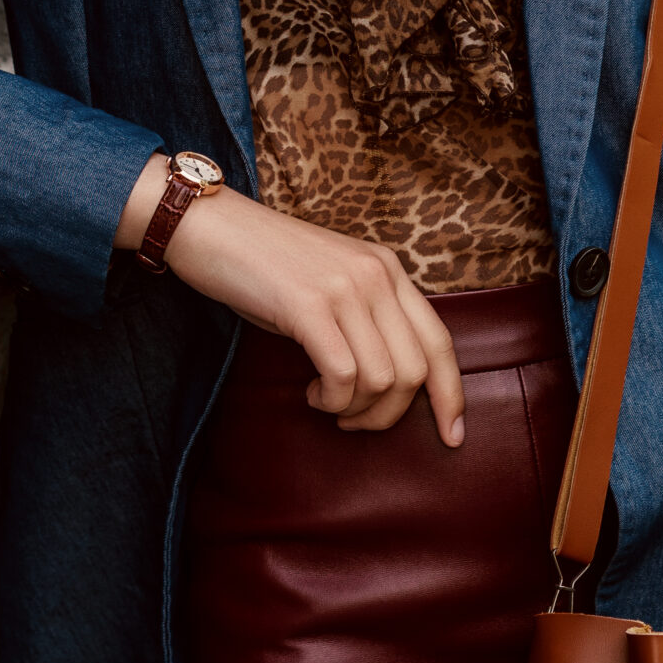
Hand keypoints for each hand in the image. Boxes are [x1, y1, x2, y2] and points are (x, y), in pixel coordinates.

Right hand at [115, 158, 465, 446]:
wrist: (210, 226)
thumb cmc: (263, 265)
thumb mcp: (331, 282)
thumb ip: (365, 316)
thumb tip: (389, 382)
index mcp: (387, 269)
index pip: (439, 342)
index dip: (450, 395)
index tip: (451, 436)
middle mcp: (376, 275)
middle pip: (415, 371)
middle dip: (389, 414)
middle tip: (354, 423)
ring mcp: (345, 288)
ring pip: (382, 379)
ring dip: (354, 410)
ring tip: (326, 402)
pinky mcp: (309, 305)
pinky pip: (344, 375)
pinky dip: (332, 400)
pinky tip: (312, 393)